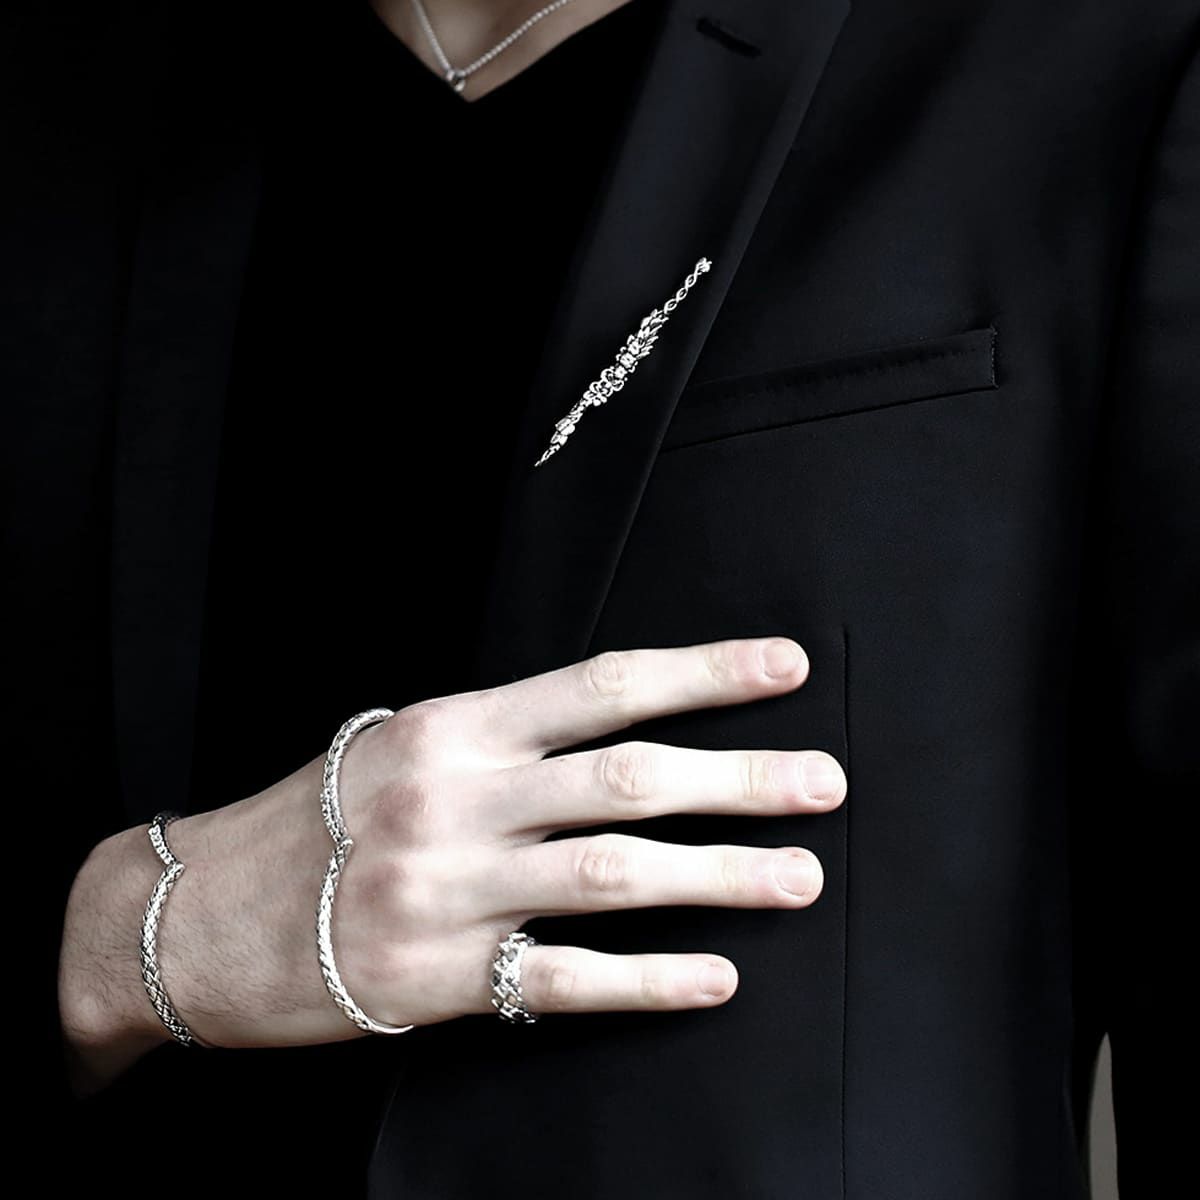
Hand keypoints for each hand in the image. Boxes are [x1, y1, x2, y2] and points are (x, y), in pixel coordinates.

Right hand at [59, 636, 844, 1085]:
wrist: (189, 916)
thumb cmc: (307, 819)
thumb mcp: (396, 746)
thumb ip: (498, 737)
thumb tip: (611, 725)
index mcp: (451, 727)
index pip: (600, 686)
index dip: (702, 673)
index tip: (784, 667)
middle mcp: (456, 798)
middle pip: (627, 777)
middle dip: (740, 777)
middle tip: (826, 781)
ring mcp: (447, 891)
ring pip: (613, 875)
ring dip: (721, 875)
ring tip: (801, 875)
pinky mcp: (437, 980)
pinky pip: (564, 980)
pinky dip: (649, 979)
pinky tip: (717, 976)